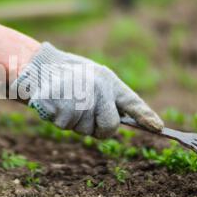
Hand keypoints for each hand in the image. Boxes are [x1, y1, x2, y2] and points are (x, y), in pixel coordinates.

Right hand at [11, 42, 163, 138]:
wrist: (37, 67)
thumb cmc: (69, 75)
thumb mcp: (94, 78)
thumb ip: (110, 97)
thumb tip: (126, 119)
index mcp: (108, 80)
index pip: (132, 102)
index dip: (146, 116)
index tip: (158, 127)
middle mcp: (98, 89)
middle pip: (109, 126)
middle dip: (100, 128)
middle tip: (86, 113)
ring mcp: (81, 99)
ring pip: (86, 129)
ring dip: (76, 121)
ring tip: (66, 101)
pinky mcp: (63, 109)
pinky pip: (67, 126)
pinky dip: (60, 118)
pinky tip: (56, 103)